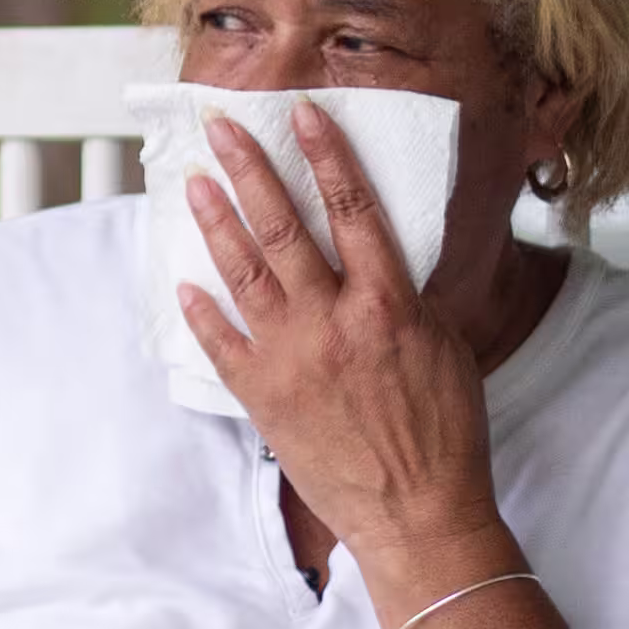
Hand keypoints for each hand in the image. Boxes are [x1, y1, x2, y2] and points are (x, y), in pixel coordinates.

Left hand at [177, 99, 514, 589]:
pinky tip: (183, 283)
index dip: (326, 155)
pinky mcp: (264, 397)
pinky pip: (221, 344)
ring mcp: (293, 359)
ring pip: (243, 274)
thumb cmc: (446, 435)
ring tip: (194, 185)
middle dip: (249, 170)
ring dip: (216, 223)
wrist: (419, 514)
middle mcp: (335, 322)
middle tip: (221, 129)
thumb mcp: (445, 348)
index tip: (302, 115)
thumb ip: (409, 296)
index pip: (354, 209)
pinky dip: (201, 312)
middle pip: (283, 227)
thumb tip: (385, 255)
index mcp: (389, 304)